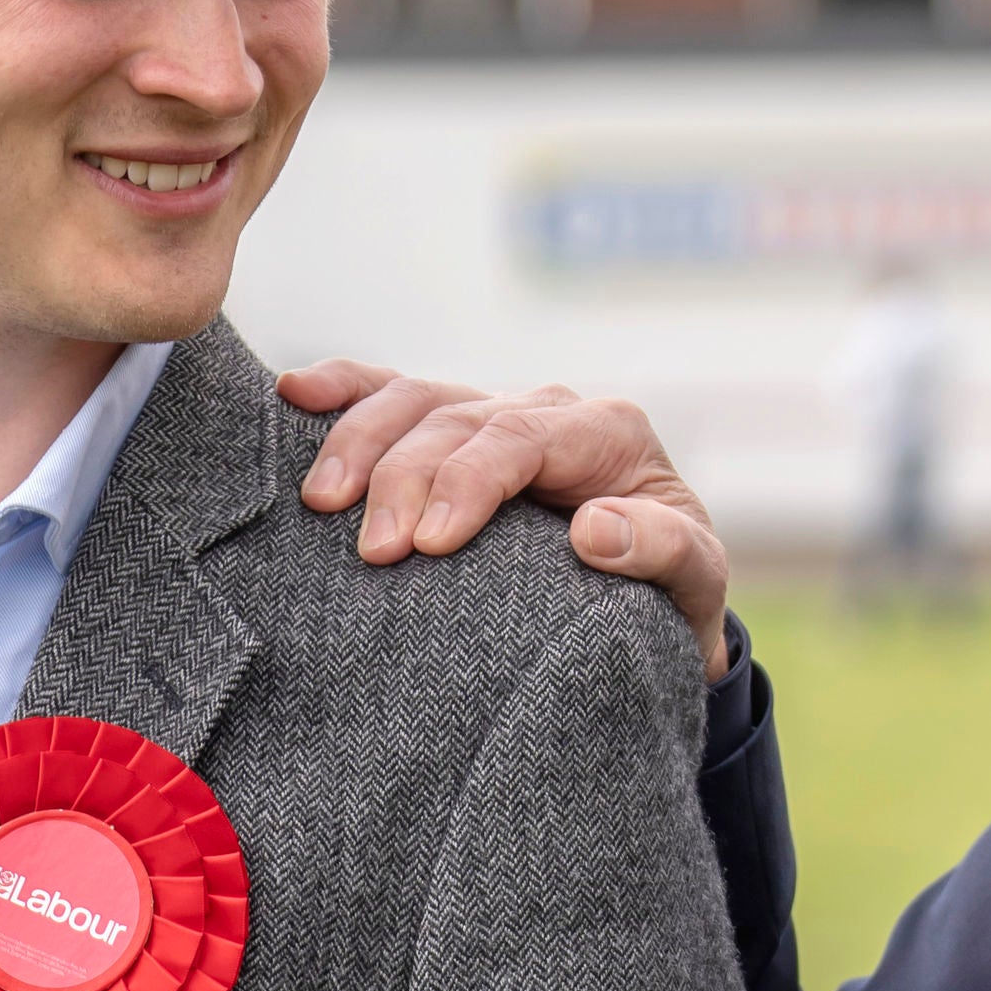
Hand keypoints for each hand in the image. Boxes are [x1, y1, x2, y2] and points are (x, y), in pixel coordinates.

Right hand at [276, 360, 731, 677]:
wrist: (657, 600)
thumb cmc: (672, 593)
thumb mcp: (695, 580)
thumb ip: (662, 550)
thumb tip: (596, 530)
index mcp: (606, 430)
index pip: (519, 437)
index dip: (467, 481)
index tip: (430, 545)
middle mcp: (546, 409)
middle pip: (456, 418)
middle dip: (404, 477)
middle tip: (374, 552)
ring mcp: (493, 413)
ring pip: (413, 399)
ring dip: (359, 443)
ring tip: (321, 502)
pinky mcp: (454, 434)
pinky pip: (392, 393)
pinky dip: (345, 390)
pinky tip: (294, 394)